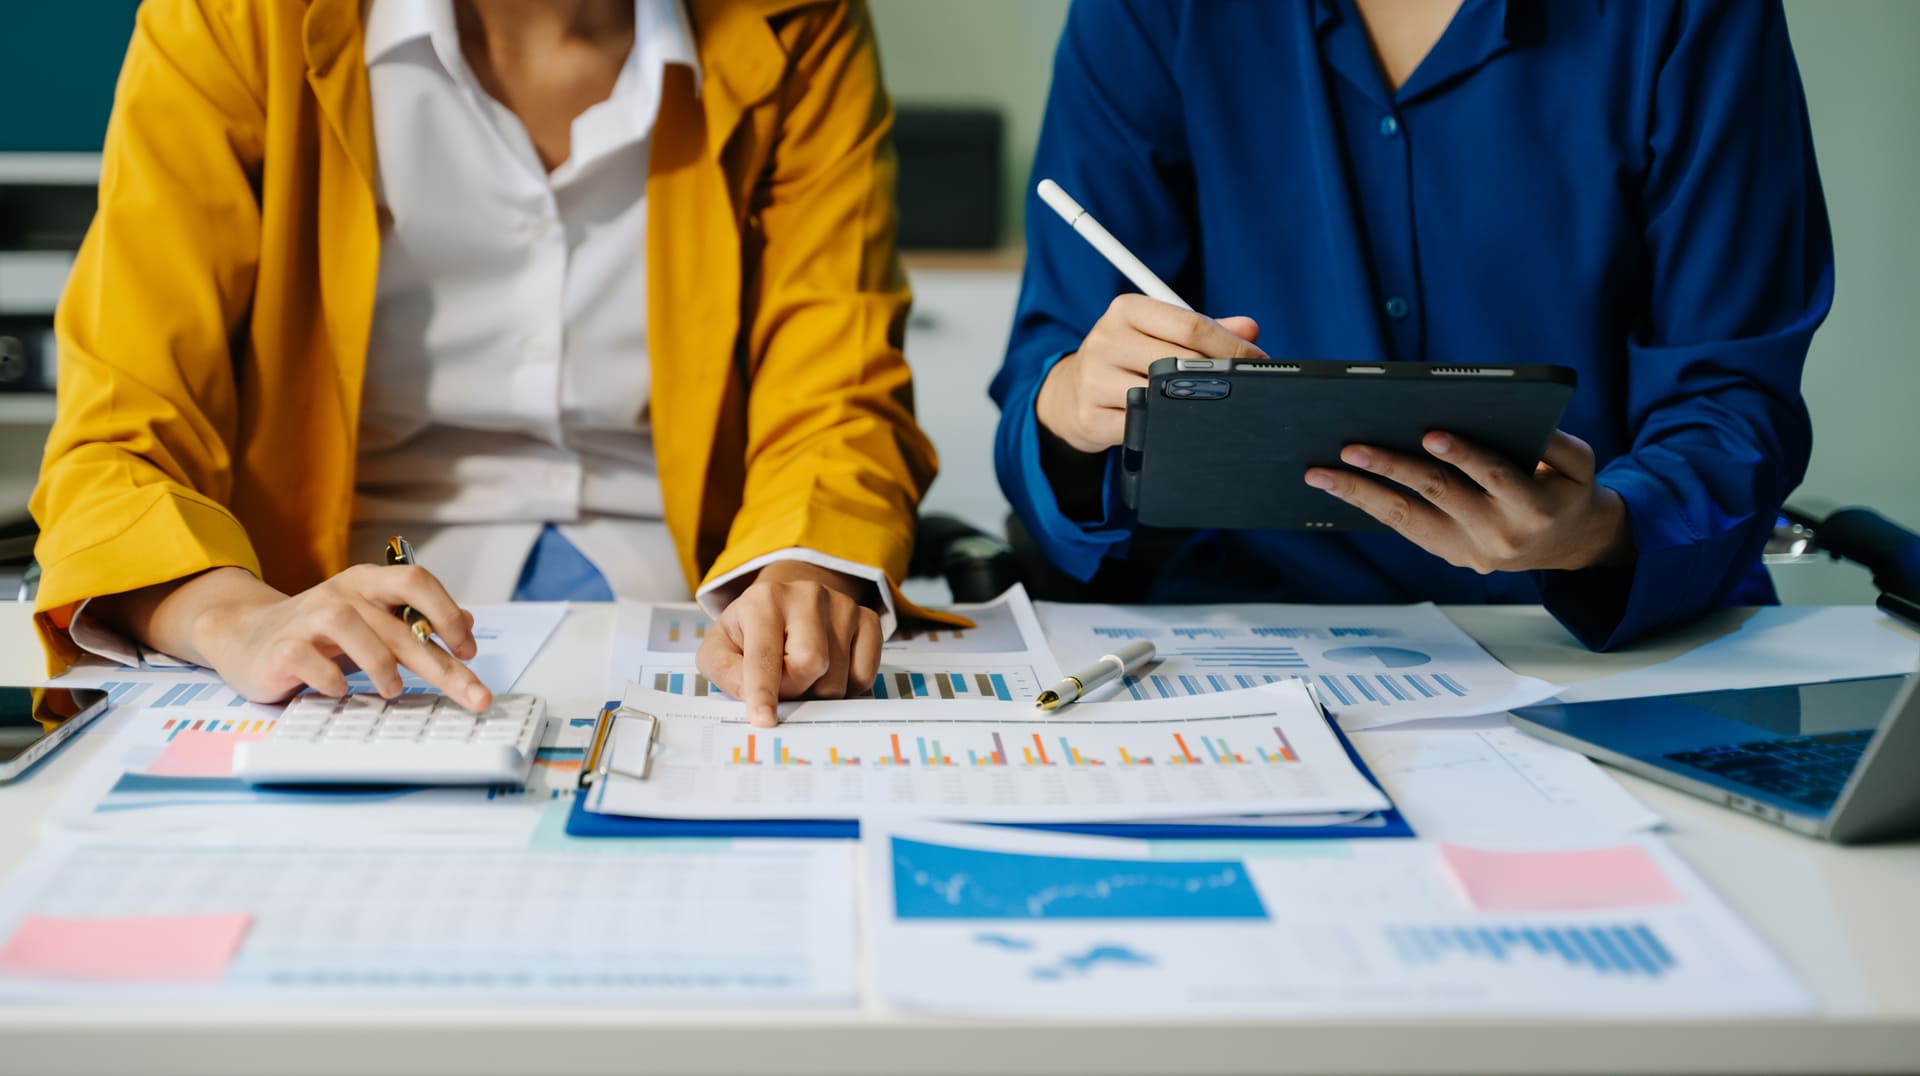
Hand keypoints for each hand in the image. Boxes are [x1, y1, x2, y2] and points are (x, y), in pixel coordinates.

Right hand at [94, 565, 492, 710]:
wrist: (244, 637)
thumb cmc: (320, 634)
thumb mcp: (373, 622)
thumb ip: (416, 623)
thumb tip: (469, 624)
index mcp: (368, 583)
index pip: (416, 581)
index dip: (447, 613)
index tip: (469, 650)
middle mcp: (340, 594)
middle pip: (398, 624)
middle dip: (442, 664)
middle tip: (473, 696)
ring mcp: (307, 618)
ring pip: (352, 628)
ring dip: (381, 665)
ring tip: (394, 691)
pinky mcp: (280, 648)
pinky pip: (308, 660)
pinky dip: (330, 680)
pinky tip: (341, 693)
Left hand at [696, 561, 883, 727]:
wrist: (787, 603)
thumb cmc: (751, 632)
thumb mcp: (720, 646)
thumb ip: (726, 670)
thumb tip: (751, 694)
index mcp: (765, 599)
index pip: (765, 655)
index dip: (763, 690)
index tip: (764, 719)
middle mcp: (808, 595)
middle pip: (810, 665)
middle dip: (793, 689)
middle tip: (782, 685)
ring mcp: (843, 606)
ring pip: (837, 678)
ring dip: (817, 693)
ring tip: (803, 676)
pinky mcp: (868, 620)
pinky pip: (863, 677)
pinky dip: (845, 688)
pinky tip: (829, 673)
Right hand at [1035, 295, 1266, 453]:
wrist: (1069, 395)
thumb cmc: (1125, 358)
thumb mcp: (1157, 333)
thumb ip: (1203, 328)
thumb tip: (1249, 329)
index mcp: (1126, 309)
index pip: (1190, 325)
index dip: (1230, 345)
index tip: (1254, 359)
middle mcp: (1106, 339)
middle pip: (1180, 361)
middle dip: (1219, 376)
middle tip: (1243, 388)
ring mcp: (1095, 379)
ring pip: (1162, 395)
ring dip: (1191, 405)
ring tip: (1204, 406)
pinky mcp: (1091, 416)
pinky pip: (1142, 426)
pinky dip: (1164, 428)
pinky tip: (1170, 425)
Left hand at [1303, 430, 1633, 573]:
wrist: (1569, 544)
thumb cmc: (1567, 489)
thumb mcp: (1578, 463)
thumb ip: (1553, 441)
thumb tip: (1507, 415)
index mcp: (1533, 507)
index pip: (1495, 476)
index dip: (1464, 455)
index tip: (1431, 433)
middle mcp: (1498, 534)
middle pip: (1438, 496)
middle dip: (1391, 468)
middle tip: (1351, 448)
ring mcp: (1469, 551)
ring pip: (1408, 519)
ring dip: (1361, 494)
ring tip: (1321, 474)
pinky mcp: (1450, 556)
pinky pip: (1405, 529)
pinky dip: (1370, 507)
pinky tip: (1340, 488)